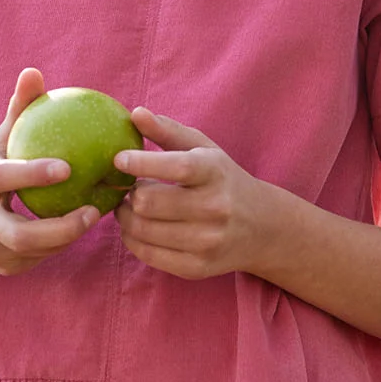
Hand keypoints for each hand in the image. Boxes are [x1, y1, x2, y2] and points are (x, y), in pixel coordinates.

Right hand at [0, 69, 104, 276]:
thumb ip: (17, 112)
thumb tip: (35, 72)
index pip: (4, 179)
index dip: (33, 174)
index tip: (67, 167)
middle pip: (19, 234)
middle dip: (59, 228)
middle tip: (92, 211)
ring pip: (32, 251)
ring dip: (65, 238)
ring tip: (93, 216)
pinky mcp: (1, 267)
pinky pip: (35, 260)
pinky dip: (58, 246)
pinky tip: (81, 229)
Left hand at [116, 109, 277, 280]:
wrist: (261, 227)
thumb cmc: (222, 180)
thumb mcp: (204, 150)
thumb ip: (168, 131)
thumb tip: (135, 113)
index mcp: (215, 173)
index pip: (176, 167)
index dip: (142, 163)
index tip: (119, 159)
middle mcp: (215, 208)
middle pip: (149, 203)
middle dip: (130, 194)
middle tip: (128, 189)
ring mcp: (206, 241)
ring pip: (142, 230)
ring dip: (126, 217)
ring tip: (130, 207)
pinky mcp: (196, 267)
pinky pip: (147, 254)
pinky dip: (131, 239)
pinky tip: (136, 228)